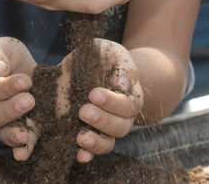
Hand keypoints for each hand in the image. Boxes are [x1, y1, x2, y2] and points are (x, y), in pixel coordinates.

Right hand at [0, 37, 39, 160]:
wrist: (18, 70)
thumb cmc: (5, 58)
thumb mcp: (0, 47)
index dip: (4, 88)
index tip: (25, 80)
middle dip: (10, 110)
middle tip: (30, 100)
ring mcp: (0, 124)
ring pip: (1, 132)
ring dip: (13, 134)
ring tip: (24, 134)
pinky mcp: (19, 131)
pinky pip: (18, 144)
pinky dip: (22, 149)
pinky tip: (25, 153)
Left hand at [56, 38, 143, 162]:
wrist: (87, 65)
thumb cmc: (103, 57)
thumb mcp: (112, 52)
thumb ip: (123, 64)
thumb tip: (124, 82)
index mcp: (130, 97)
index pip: (127, 105)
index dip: (112, 102)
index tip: (93, 93)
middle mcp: (121, 117)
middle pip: (120, 127)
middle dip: (102, 120)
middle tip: (84, 110)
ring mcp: (104, 128)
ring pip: (108, 143)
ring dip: (96, 142)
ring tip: (81, 137)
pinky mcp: (86, 133)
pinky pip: (91, 151)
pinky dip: (86, 154)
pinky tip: (78, 155)